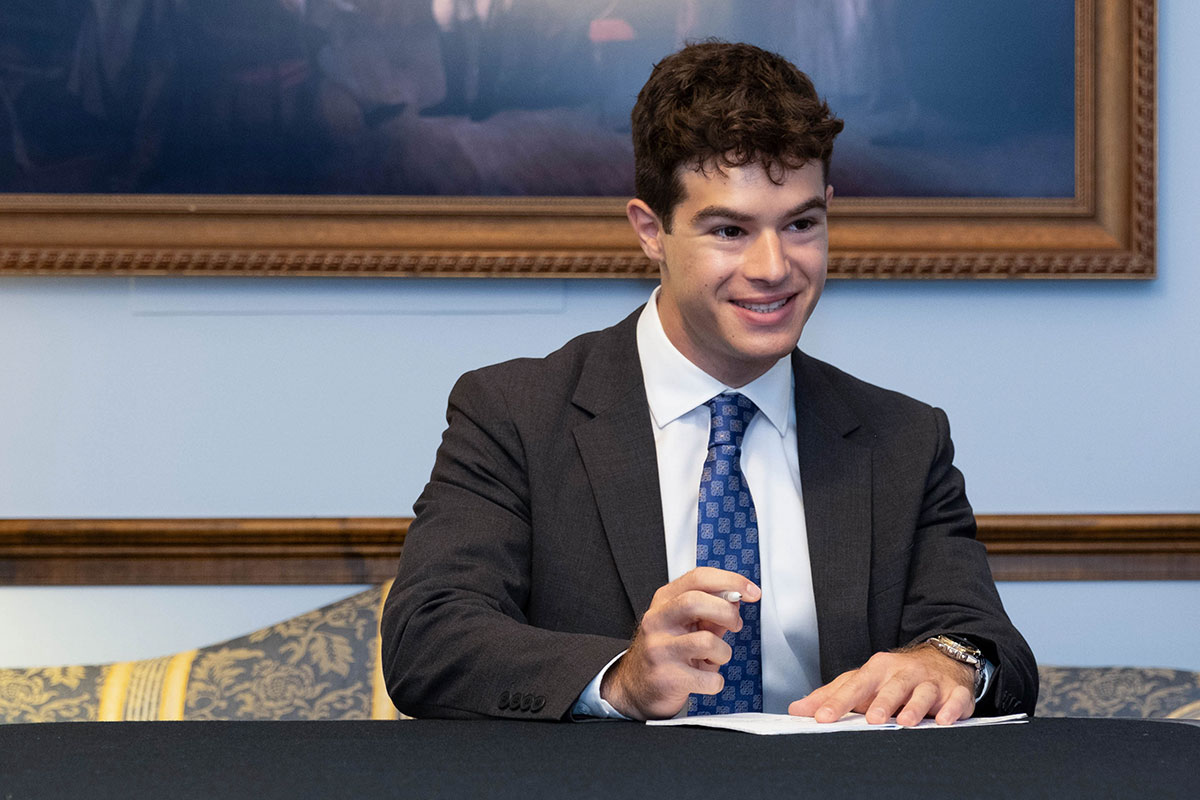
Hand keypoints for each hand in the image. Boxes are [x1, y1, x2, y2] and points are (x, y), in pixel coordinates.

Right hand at [601, 567, 760, 719]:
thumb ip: (710, 611)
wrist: (637, 686)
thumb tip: (736, 599)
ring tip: (715, 658)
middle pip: (696, 602)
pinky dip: (716, 681)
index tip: (752, 591)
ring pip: (706, 641)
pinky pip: (708, 678)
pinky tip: (705, 679)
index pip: (698, 578)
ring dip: (723, 653)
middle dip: (727, 613)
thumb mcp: (686, 624)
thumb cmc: (667, 650)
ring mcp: (659, 649)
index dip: (731, 580)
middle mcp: (657, 620)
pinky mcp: (665, 678)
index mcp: (664, 600)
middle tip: (735, 625)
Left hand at [788, 645, 974, 726]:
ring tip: (905, 722)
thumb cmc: (894, 677)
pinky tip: (943, 721)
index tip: (821, 718)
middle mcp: (903, 673)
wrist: (941, 660)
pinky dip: (950, 710)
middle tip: (871, 719)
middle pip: (891, 687)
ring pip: (922, 693)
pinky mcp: (954, 692)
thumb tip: (797, 709)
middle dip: (881, 702)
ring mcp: (930, 682)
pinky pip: (954, 700)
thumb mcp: (862, 682)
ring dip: (914, 707)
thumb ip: (831, 696)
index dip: (838, 703)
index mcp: (877, 670)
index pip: (854, 686)